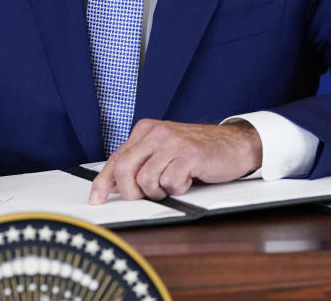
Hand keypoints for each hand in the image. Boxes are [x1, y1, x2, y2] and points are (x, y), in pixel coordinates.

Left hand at [88, 119, 262, 203]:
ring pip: (146, 181)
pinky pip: (171, 183)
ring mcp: (173, 142)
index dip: (103, 182)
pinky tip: (188, 179)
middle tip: (147, 196)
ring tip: (174, 182)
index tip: (96, 199)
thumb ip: (139, 164)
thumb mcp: (163, 152)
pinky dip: (178, 189)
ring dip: (160, 191)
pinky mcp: (190, 154)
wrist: (234, 144)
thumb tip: (113, 186)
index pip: (115, 159)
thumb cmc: (197, 152)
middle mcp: (156, 133)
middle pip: (124, 170)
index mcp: (145, 131)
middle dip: (132, 192)